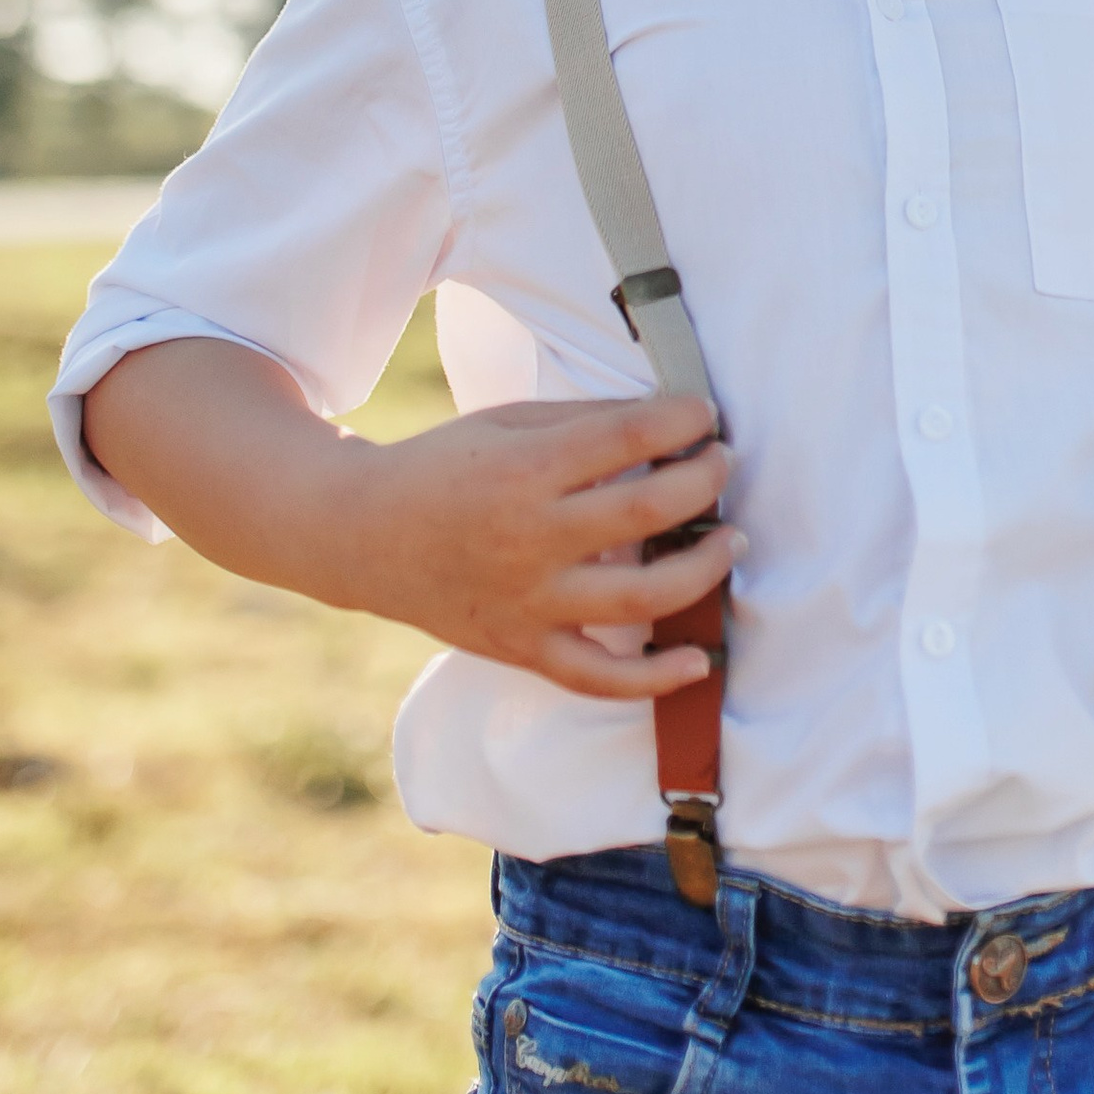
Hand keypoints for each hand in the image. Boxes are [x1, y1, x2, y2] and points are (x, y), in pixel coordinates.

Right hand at [336, 394, 741, 700]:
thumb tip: (667, 421)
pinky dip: (654, 679)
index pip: (628, 438)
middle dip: (704, 482)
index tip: (704, 415)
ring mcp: (528, 601)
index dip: (682, 421)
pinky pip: (597, 677)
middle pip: (646, 511)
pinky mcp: (522, 648)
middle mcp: (530, 537)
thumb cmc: (444, 467)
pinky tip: (697, 662)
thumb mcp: (506, 422)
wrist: (363, 536)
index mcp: (525, 469)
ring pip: (639, 598)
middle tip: (723, 463)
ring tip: (731, 541)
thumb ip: (584, 423)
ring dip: (702, 569)